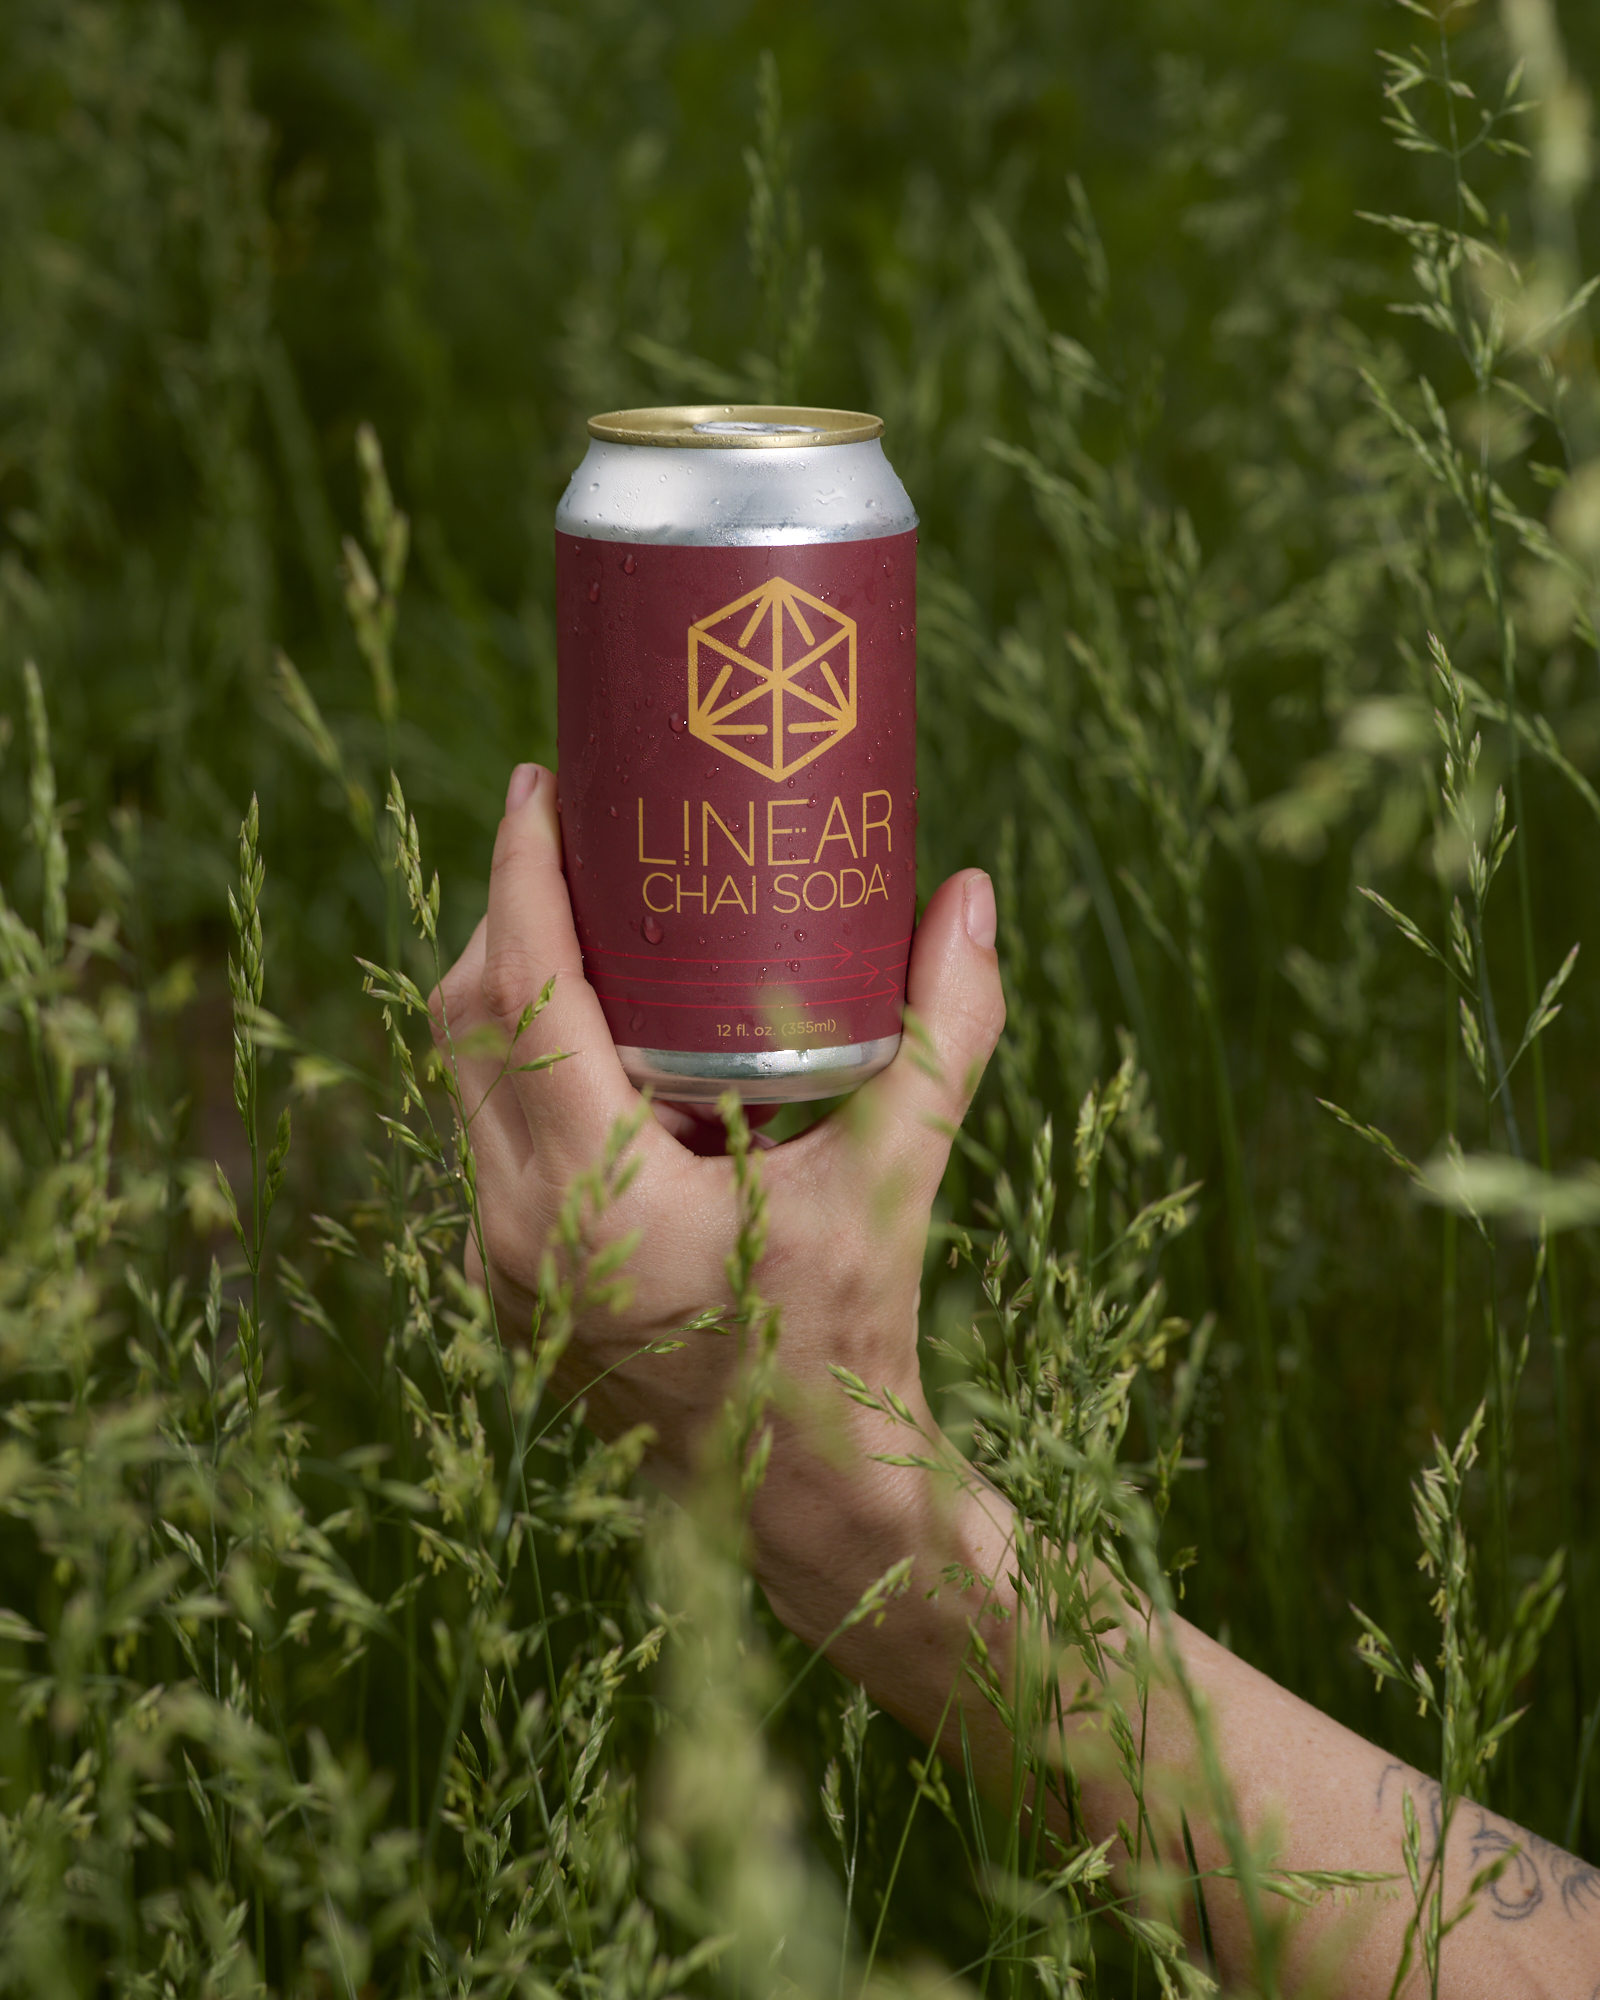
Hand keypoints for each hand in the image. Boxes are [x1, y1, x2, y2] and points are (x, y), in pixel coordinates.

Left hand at [431, 762, 1004, 1617]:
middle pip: (474, 1023)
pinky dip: (530, 1062)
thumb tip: (971, 895)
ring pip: (468, 1080)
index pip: (523, 996)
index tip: (540, 784)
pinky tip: (606, 1036)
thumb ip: (945, 1033)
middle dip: (514, 914)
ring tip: (599, 923)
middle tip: (584, 838)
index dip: (521, 875)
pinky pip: (488, 1133)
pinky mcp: (507, 1278)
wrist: (805, 1500)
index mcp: (594, 1200)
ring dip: (516, 989)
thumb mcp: (896, 1180)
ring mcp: (497, 1261)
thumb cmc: (850, 1341)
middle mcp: (515, 1228)